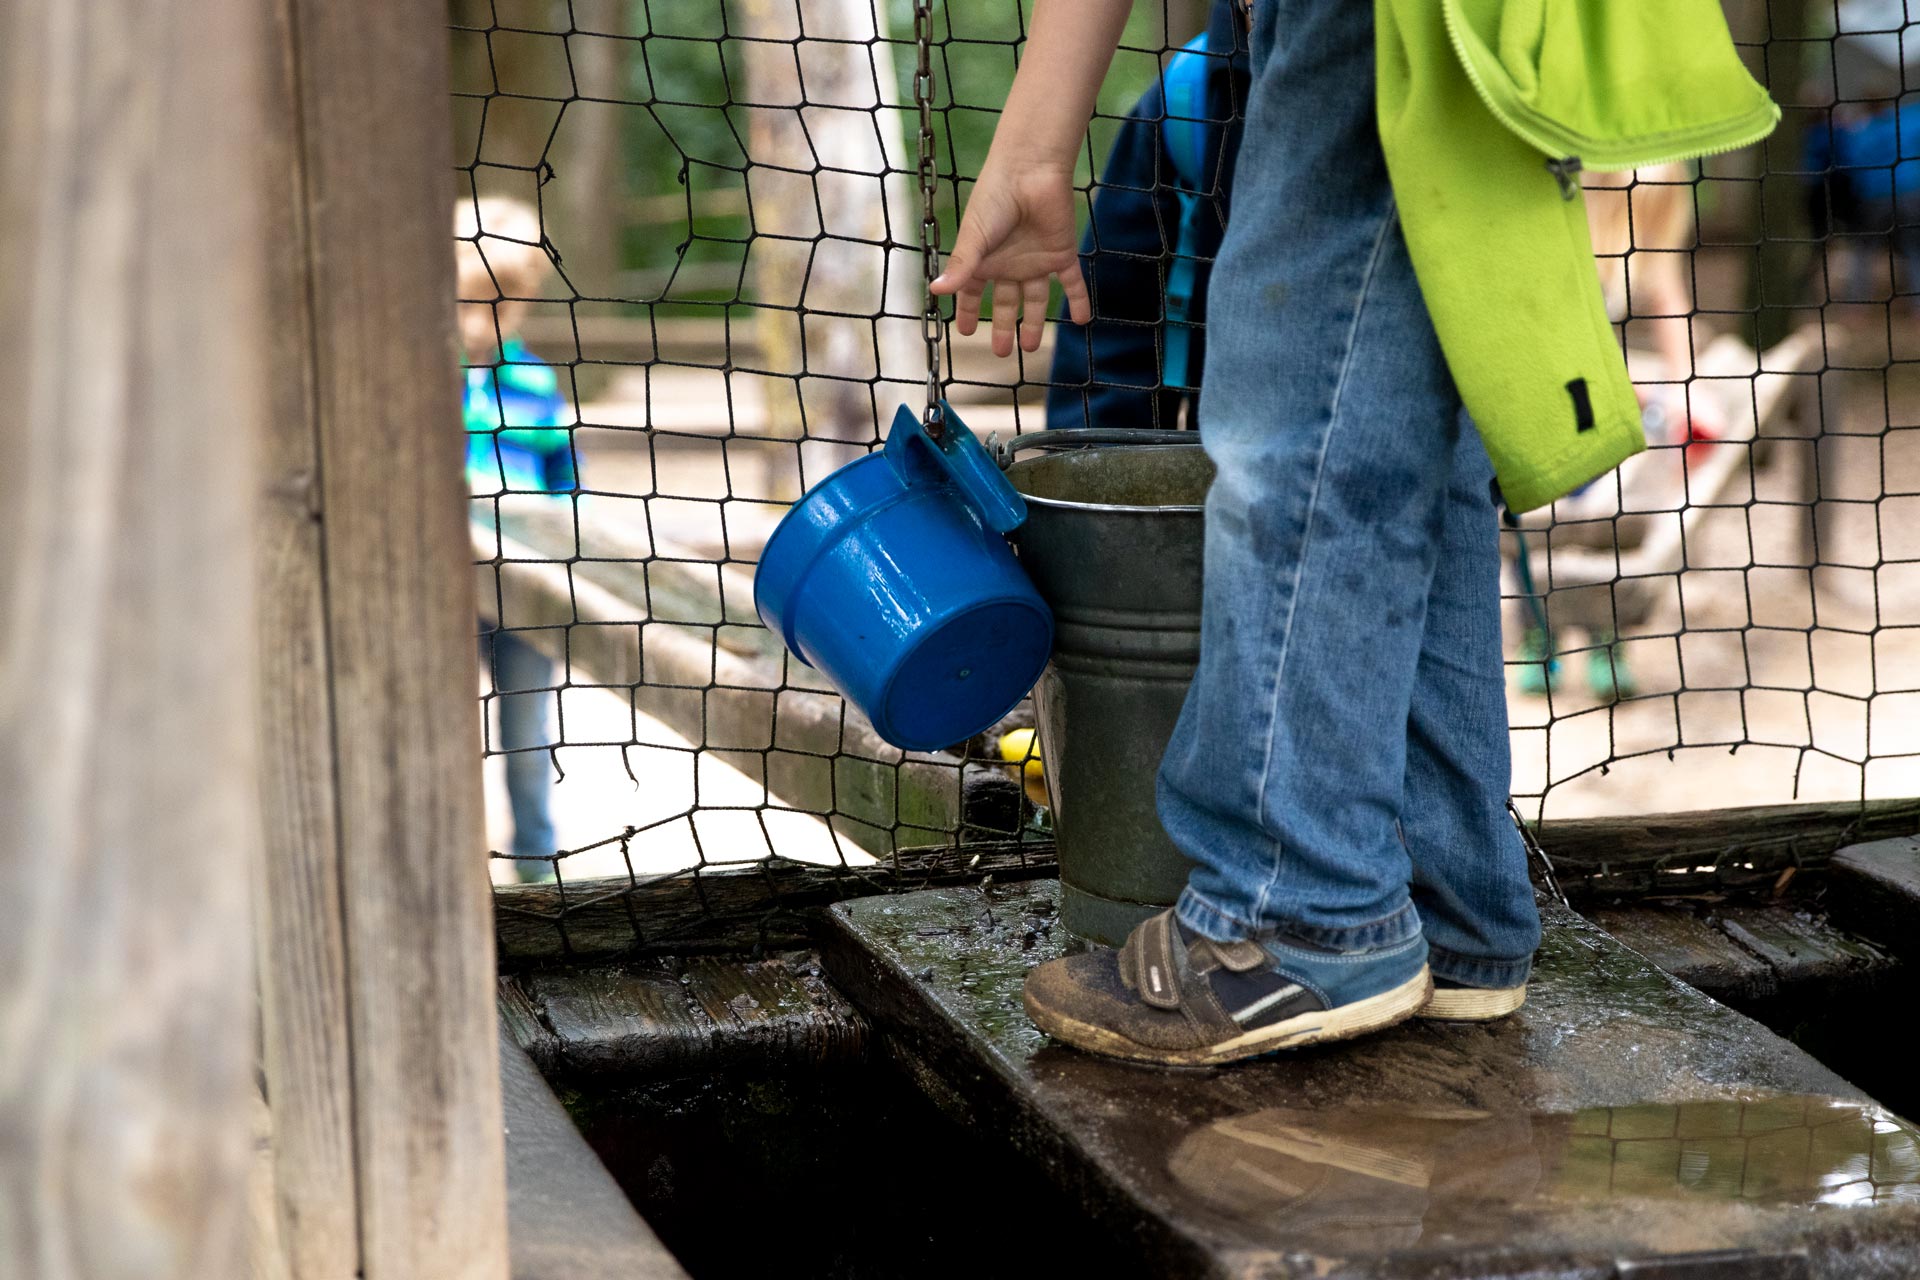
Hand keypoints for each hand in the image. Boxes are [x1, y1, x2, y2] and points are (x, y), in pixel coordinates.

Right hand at [931, 156, 1090, 356]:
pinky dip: (1079, 301)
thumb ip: (960, 266)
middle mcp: (1009, 263)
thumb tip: (935, 291)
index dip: (967, 311)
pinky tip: (1083, 320)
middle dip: (1002, 327)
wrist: (1030, 171)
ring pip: (1035, 300)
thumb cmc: (995, 198)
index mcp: (985, 259)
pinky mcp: (1061, 254)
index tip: (963, 332)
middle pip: (1005, 302)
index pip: (972, 293)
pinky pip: (1072, 283)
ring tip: (1030, 347)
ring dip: (1035, 323)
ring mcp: (1036, 260)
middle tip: (1000, 352)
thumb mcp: (974, 237)